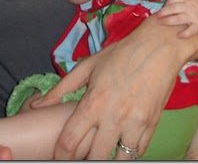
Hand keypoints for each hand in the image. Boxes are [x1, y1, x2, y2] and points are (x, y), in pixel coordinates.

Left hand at [30, 16, 191, 159]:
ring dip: (109, 159)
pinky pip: (139, 152)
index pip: (70, 141)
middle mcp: (114, 116)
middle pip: (94, 157)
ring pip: (119, 159)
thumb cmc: (122, 53)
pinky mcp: (152, 124)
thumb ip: (61, 88)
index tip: (60, 158)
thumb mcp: (88, 66)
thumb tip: (37, 105)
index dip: (61, 156)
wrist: (160, 46)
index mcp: (94, 102)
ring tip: (102, 154)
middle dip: (85, 161)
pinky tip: (121, 149)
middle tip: (81, 157)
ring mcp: (135, 123)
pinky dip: (129, 153)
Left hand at [156, 0, 197, 37]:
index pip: (174, 0)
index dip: (167, 4)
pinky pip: (190, 31)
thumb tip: (175, 0)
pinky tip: (178, 36)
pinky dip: (184, 34)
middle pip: (172, 9)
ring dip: (168, 21)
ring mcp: (194, 16)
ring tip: (161, 23)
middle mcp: (189, 7)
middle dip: (163, 12)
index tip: (163, 8)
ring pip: (178, 19)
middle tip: (156, 17)